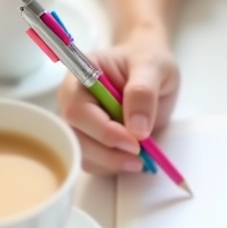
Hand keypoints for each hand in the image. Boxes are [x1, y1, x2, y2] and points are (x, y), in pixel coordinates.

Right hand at [57, 36, 179, 174]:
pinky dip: (112, 166)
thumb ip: (143, 92)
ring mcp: (79, 121)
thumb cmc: (149, 61)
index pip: (78, 109)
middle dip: (107, 152)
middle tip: (140, 156)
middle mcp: (73, 99)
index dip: (103, 130)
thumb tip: (136, 129)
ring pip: (81, 153)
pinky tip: (132, 159)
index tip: (134, 141)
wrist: (152, 70)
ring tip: (140, 159)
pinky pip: (92, 161)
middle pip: (74, 136)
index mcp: (82, 75)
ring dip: (110, 162)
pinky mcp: (90, 138)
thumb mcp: (153, 67)